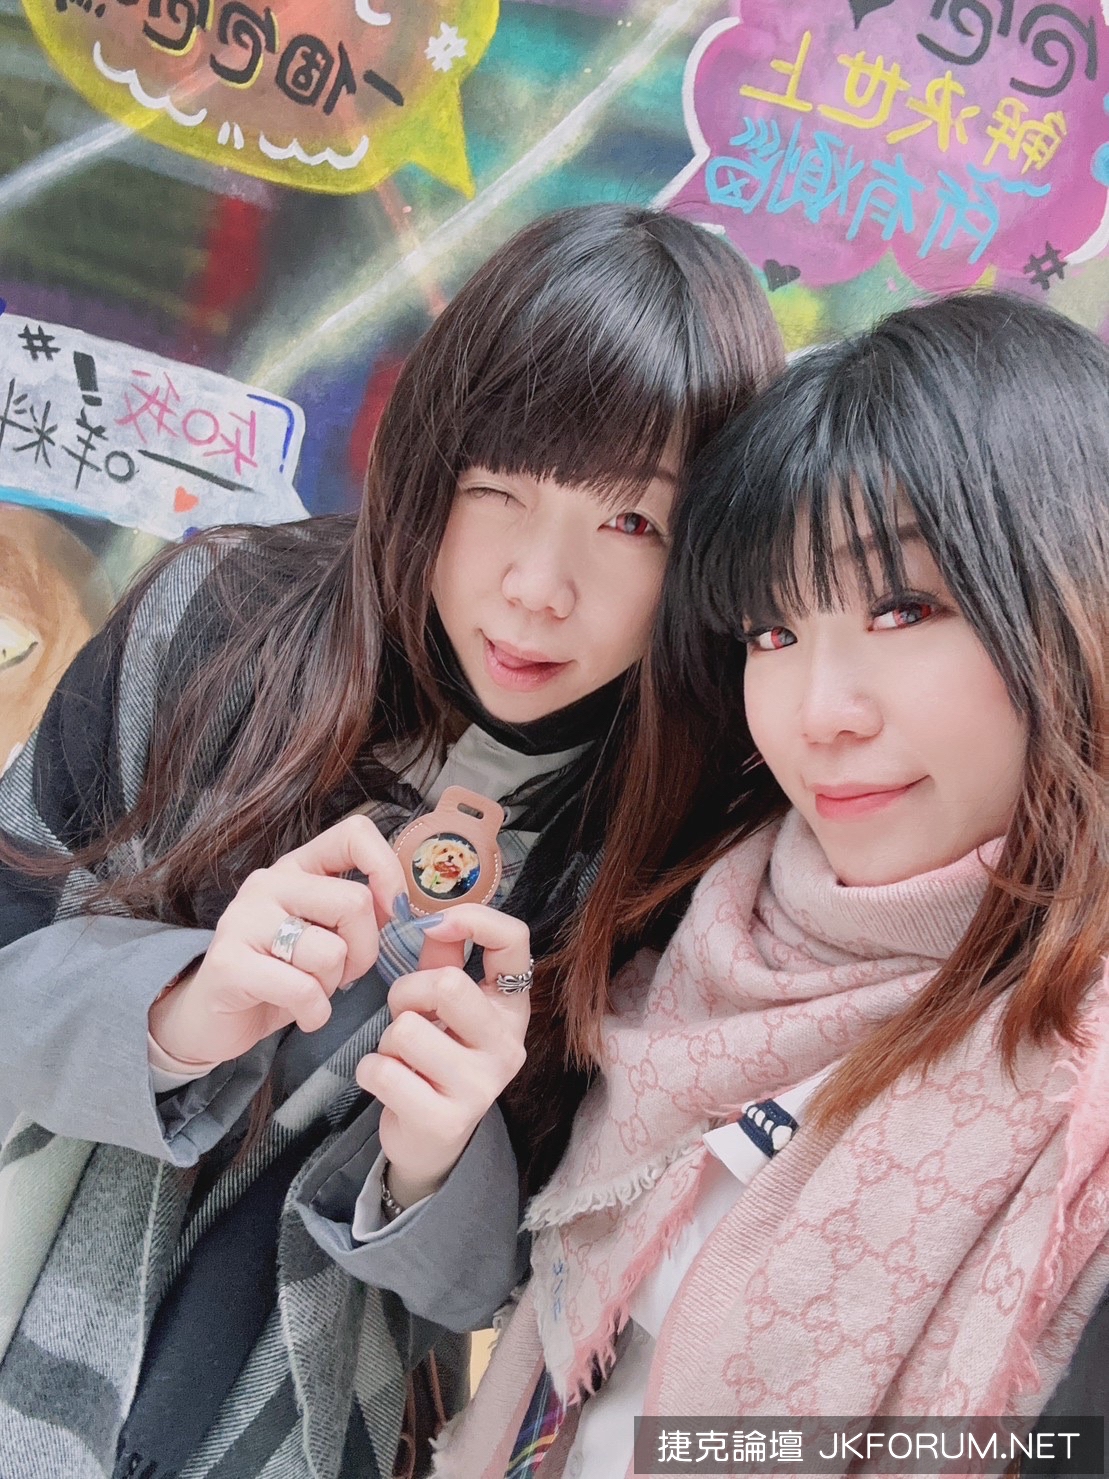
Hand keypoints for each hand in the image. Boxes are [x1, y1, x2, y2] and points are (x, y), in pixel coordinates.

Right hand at [148, 815, 406, 1067]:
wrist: (213, 1018)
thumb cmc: (281, 974)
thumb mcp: (325, 934)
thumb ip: (360, 914)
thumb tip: (405, 905)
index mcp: (297, 867)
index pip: (354, 834)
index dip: (387, 871)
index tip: (392, 911)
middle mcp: (268, 883)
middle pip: (355, 902)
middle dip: (364, 951)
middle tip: (342, 973)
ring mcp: (244, 920)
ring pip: (330, 951)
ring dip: (332, 986)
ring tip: (311, 992)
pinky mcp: (229, 963)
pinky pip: (303, 989)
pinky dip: (315, 1013)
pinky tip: (301, 1014)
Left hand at [355, 905, 530, 1207]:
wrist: (431, 1138)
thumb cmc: (435, 1056)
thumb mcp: (444, 1006)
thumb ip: (440, 958)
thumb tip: (424, 911)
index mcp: (511, 1007)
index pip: (514, 942)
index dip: (474, 918)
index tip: (437, 922)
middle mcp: (507, 1045)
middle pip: (448, 985)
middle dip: (406, 993)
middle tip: (404, 1013)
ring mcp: (481, 1086)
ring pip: (407, 1031)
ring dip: (387, 1039)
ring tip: (399, 1055)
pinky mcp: (446, 1120)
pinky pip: (384, 1072)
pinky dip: (371, 1071)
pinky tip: (388, 1081)